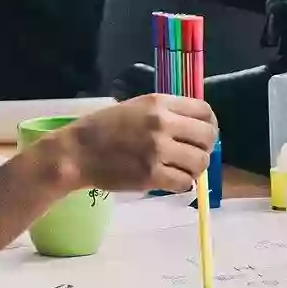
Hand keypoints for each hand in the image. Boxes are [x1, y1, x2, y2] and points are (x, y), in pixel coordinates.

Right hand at [58, 95, 218, 193]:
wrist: (77, 152)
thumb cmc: (103, 128)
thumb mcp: (135, 107)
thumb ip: (165, 113)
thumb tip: (194, 129)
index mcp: (158, 103)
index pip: (204, 111)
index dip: (210, 124)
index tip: (202, 135)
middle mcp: (162, 124)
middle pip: (207, 137)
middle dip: (205, 148)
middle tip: (193, 155)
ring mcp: (157, 151)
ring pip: (199, 162)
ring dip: (195, 168)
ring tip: (181, 169)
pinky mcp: (151, 175)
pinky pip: (184, 182)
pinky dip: (182, 184)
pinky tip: (172, 180)